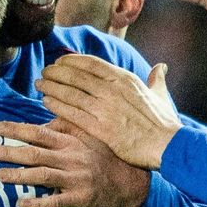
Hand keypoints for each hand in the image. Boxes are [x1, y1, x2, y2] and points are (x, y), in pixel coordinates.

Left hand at [0, 117, 151, 206]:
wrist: (134, 186)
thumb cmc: (109, 160)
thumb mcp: (92, 137)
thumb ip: (68, 128)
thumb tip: (45, 120)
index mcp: (72, 141)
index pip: (38, 132)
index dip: (16, 129)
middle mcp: (72, 157)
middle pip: (34, 152)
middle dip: (8, 150)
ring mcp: (76, 179)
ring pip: (41, 175)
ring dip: (17, 175)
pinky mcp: (80, 199)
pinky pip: (55, 202)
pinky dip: (38, 203)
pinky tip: (21, 204)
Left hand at [37, 54, 181, 170]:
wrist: (166, 145)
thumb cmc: (163, 122)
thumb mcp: (160, 95)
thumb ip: (156, 79)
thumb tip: (161, 67)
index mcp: (125, 79)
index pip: (91, 63)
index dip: (71, 61)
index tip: (60, 62)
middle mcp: (112, 90)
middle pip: (76, 75)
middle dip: (57, 72)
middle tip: (45, 73)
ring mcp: (105, 109)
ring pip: (70, 93)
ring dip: (52, 87)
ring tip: (40, 85)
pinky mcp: (100, 127)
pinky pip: (72, 113)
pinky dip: (57, 106)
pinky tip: (46, 102)